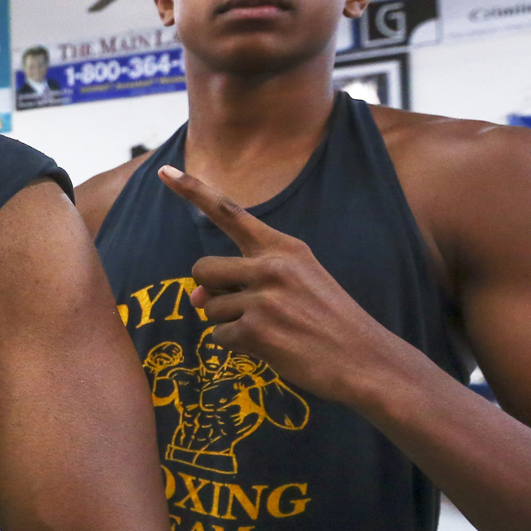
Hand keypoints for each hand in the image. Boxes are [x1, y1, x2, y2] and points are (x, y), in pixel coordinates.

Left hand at [158, 166, 407, 404]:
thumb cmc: (327, 322)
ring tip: (270, 329)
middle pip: (203, 269)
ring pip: (208, 308)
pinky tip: (271, 347)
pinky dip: (237, 346)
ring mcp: (265, 298)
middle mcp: (273, 266)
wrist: (365, 360)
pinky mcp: (257, 331)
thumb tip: (194, 298)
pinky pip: (219, 337)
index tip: (164, 171)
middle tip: (244, 308)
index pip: (230, 212)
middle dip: (210, 291)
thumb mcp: (295, 286)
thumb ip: (243, 281)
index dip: (194, 191)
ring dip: (228, 323)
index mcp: (285, 247)